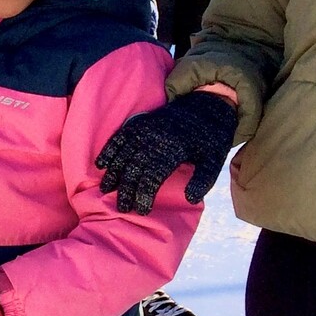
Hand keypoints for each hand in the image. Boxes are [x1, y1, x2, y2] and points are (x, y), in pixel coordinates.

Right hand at [96, 89, 239, 215]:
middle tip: (121, 207)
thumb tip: (191, 198)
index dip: (144, 196)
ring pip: (123, 155)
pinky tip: (101, 164)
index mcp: (173, 150)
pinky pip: (119, 137)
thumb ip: (204, 180)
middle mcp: (154, 140)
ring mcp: (144, 130)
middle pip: (133, 169)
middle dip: (125, 190)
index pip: (152, 178)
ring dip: (113, 174)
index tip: (142, 210)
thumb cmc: (211, 137)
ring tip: (106, 190)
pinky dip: (108, 150)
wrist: (207, 104)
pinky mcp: (139, 123)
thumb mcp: (214, 159)